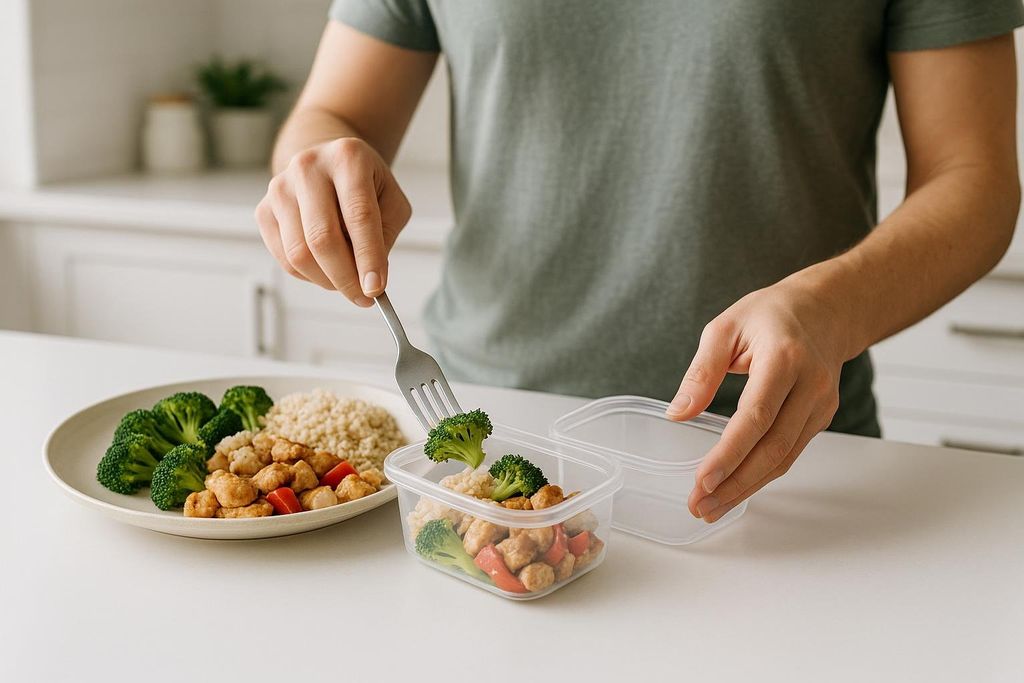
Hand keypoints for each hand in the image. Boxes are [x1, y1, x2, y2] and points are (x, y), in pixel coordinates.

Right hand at [255, 137, 410, 305]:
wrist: (327, 163)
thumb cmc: (365, 184)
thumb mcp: (391, 202)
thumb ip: (384, 237)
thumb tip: (369, 281)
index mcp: (347, 157)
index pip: (359, 215)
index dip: (368, 257)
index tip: (376, 288)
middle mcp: (308, 167)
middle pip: (322, 238)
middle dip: (346, 278)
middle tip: (363, 297)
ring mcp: (280, 188)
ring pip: (299, 254)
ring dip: (327, 280)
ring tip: (347, 281)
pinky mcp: (264, 210)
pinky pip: (284, 259)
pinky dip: (309, 275)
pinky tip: (326, 269)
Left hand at [666, 278, 851, 522]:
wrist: (825, 310)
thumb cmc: (769, 314)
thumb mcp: (725, 327)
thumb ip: (701, 372)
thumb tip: (677, 414)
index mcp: (784, 358)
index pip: (757, 416)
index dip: (730, 452)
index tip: (703, 479)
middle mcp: (810, 386)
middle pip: (773, 447)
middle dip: (735, 483)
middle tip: (699, 506)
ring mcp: (820, 405)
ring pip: (784, 458)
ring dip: (746, 488)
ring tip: (710, 509)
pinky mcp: (820, 418)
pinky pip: (790, 453)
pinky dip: (761, 475)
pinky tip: (735, 489)